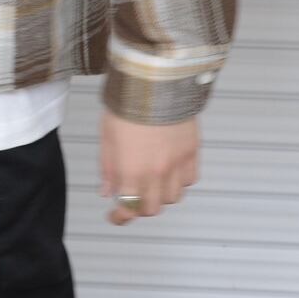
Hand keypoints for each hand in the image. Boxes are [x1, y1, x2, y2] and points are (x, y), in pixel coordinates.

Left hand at [99, 107, 199, 224]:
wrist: (154, 80)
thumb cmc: (126, 103)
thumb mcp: (106, 134)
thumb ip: (107, 167)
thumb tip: (107, 191)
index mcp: (131, 170)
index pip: (127, 208)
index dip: (120, 217)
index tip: (114, 216)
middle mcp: (155, 172)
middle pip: (152, 208)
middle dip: (140, 207)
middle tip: (133, 197)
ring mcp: (176, 164)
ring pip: (173, 198)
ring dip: (160, 195)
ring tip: (152, 181)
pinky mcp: (192, 152)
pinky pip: (190, 180)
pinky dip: (180, 181)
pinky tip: (171, 170)